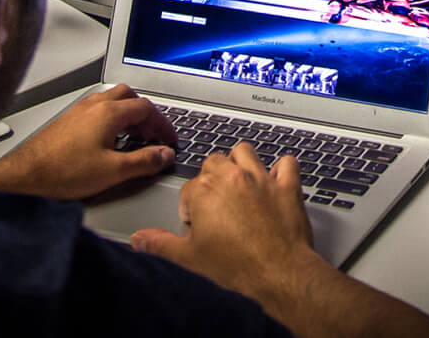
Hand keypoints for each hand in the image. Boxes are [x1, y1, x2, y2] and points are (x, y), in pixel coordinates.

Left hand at [0, 85, 175, 199]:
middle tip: (154, 134)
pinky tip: (109, 140)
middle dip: (146, 114)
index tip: (169, 140)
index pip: (147, 109)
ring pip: (112, 101)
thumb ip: (144, 161)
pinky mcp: (68, 120)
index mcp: (108, 113)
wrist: (25, 176)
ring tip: (135, 137)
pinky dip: (112, 119)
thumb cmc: (62, 171)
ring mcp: (79, 111)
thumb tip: (165, 154)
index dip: (163, 124)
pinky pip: (97, 110)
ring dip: (128, 115)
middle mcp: (94, 106)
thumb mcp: (112, 171)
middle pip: (129, 97)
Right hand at [132, 142, 327, 300]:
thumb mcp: (188, 259)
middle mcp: (233, 178)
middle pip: (214, 162)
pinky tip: (276, 180)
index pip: (189, 187)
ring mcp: (262, 180)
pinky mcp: (288, 187)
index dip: (190, 207)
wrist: (277, 276)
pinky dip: (281, 168)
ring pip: (245, 152)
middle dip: (211, 179)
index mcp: (205, 191)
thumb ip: (160, 245)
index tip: (197, 224)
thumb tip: (140, 239)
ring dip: (240, 163)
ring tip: (238, 184)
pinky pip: (287, 163)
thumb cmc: (236, 268)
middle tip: (214, 204)